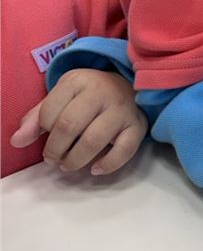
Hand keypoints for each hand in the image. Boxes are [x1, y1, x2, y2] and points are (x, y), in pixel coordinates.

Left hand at [10, 69, 147, 175]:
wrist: (128, 85)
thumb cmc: (88, 95)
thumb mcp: (61, 97)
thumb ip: (37, 118)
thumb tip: (17, 141)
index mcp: (78, 81)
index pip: (50, 112)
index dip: (42, 131)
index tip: (46, 136)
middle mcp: (102, 92)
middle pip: (69, 126)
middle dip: (55, 149)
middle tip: (53, 158)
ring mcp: (122, 109)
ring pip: (94, 140)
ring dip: (75, 160)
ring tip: (68, 165)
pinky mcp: (138, 126)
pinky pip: (124, 150)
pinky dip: (107, 164)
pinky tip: (95, 169)